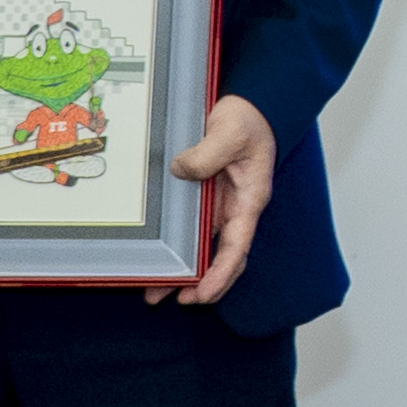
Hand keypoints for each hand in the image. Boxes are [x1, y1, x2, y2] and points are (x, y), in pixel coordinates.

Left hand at [150, 93, 274, 306]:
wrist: (251, 106)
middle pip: (220, 257)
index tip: (204, 294)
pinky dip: (175, 246)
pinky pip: (190, 229)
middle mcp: (235, 209)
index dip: (221, 274)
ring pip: (202, 248)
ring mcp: (219, 206)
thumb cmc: (249, 120)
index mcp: (249, 200)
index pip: (237, 247)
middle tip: (174, 299)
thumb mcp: (230, 133)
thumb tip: (182, 171)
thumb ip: (207, 154)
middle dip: (201, 284)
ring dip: (183, 270)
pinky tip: (157, 255)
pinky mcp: (204, 198)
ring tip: (155, 291)